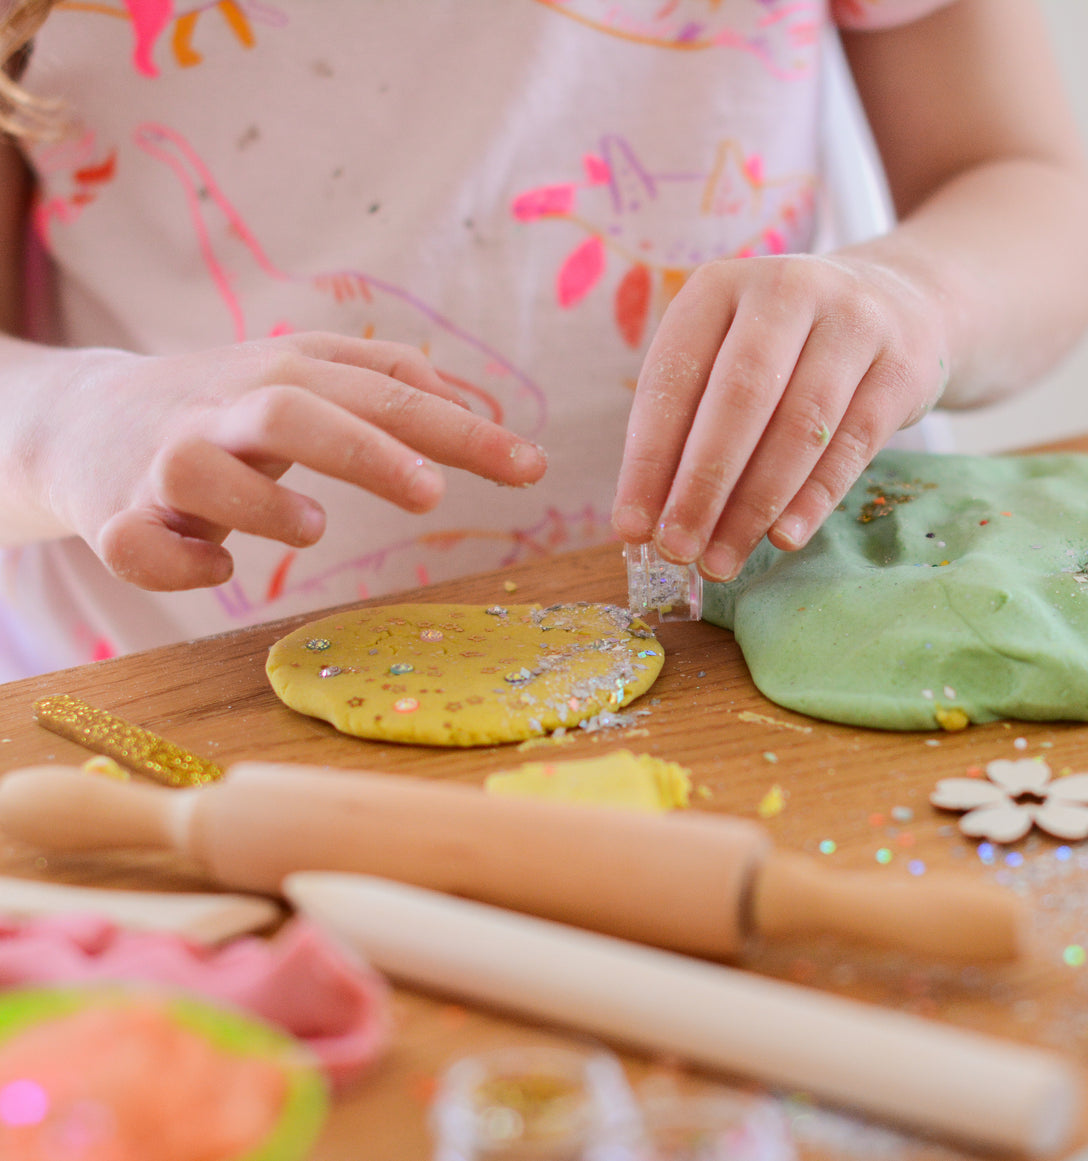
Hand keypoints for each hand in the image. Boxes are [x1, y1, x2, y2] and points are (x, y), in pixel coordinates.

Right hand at [35, 332, 545, 589]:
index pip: (385, 392)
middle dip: (364, 449)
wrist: (87, 421)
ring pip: (202, 471)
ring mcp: (165, 462)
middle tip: (431, 492)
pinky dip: (179, 564)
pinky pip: (138, 546)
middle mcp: (227, 409)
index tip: (532, 467)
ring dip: (263, 503)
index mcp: (286, 374)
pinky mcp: (118, 517)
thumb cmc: (225, 405)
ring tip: (314, 529)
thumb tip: (469, 397)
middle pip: (294, 413)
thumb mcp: (304, 371)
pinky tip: (221, 569)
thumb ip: (386, 374)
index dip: (460, 430)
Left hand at [611, 252, 947, 580]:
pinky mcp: (902, 368)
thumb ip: (688, 426)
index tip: (630, 528)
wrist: (898, 305)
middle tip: (676, 550)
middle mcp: (787, 291)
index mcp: (720, 286)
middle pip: (738, 398)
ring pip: (799, 426)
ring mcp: (853, 324)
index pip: (674, 378)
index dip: (648, 459)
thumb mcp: (726, 357)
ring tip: (722, 560)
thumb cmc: (783, 350)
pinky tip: (783, 539)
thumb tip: (648, 520)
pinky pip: (853, 444)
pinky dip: (814, 499)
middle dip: (701, 485)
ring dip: (754, 505)